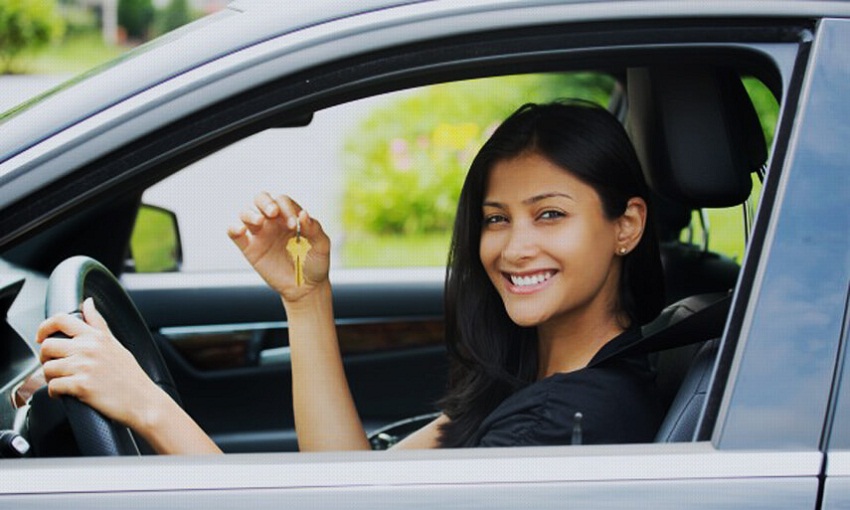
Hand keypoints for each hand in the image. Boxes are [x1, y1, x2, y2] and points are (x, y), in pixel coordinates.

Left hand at [36, 298, 163, 429]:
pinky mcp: (81, 386)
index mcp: (96, 336)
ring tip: (63, 381)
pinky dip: (55, 392)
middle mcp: (88, 348)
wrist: (142, 400)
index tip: (41, 337)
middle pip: (47, 346)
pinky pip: (52, 387)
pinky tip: (65, 393)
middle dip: (46, 358)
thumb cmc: (130, 375)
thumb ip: (98, 323)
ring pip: (47, 368)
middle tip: (55, 365)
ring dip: (50, 377)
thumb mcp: (115, 343)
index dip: (44, 327)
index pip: (61, 320)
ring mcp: (84, 367)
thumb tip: (88, 303)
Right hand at [228, 192, 330, 301]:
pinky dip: (233, 228)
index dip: (286, 208)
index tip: (293, 225)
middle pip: (261, 199)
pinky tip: (240, 230)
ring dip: (250, 213)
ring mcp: (260, 234)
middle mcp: (273, 222)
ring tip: (260, 222)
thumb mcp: (321, 245)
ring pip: (246, 213)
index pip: (282, 201)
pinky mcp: (249, 249)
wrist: (305, 288)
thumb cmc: (315, 263)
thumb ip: (314, 229)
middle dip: (265, 202)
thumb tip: (303, 214)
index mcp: (290, 216)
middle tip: (273, 213)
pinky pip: (234, 233)